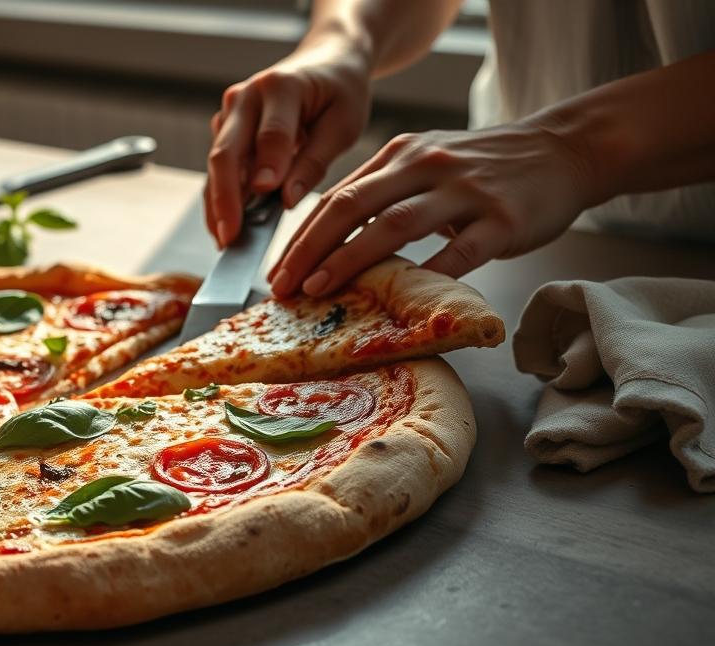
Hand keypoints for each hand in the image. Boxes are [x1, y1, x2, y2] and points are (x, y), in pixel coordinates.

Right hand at [205, 38, 371, 247]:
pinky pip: (218, 169)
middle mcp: (246, 97)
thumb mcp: (343, 123)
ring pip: (216, 164)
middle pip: (227, 151)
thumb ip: (315, 160)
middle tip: (229, 237)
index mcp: (281, 87)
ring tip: (225, 242)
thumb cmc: (340, 93)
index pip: (271, 134)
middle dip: (225, 198)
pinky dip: (221, 198)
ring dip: (218, 204)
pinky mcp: (224, 130)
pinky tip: (225, 227)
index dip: (267, 167)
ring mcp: (229, 113)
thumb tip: (284, 198)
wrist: (325, 63)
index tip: (265, 196)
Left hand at [269, 122, 598, 296]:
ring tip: (320, 287)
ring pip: (394, 225)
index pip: (337, 196)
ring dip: (350, 258)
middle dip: (310, 248)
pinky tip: (400, 301)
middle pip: (352, 206)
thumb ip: (382, 192)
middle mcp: (425, 166)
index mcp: (401, 154)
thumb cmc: (485, 167)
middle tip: (284, 285)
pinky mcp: (501, 220)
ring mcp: (464, 192)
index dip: (301, 236)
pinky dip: (426, 276)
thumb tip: (327, 237)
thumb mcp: (426, 163)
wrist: (564, 149)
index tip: (277, 271)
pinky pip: (458, 252)